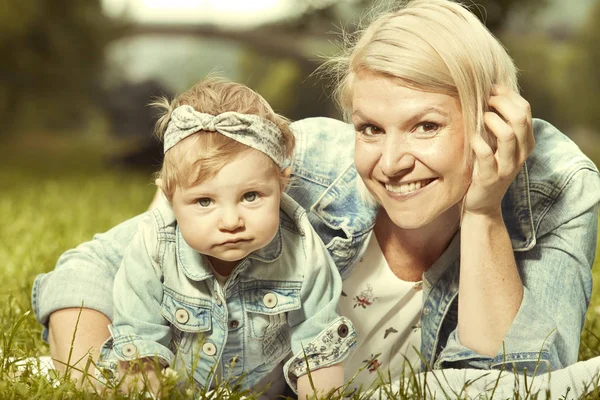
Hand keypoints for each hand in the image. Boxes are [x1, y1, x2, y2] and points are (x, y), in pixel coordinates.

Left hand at [462, 86, 533, 216]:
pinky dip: (478, 142)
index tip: (491, 89)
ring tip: (481, 117)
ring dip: (492, 120)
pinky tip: (471, 138)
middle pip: (520, 119)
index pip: (525, 110)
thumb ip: (499, 125)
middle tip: (485, 100)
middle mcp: (520, 154)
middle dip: (501, 103)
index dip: (508, 95)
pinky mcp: (491, 178)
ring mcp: (507, 167)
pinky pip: (486, 155)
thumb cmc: (486, 168)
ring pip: (508, 135)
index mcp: (525, 142)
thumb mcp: (497, 146)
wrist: (482, 204)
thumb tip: (490, 94)